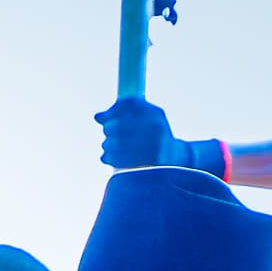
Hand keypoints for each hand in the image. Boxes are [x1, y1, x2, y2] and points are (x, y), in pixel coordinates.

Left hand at [95, 96, 222, 173]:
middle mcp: (156, 128)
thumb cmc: (154, 136)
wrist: (174, 159)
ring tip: (107, 146)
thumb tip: (97, 117)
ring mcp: (153, 147)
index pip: (128, 105)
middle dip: (108, 129)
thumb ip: (123, 114)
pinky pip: (120, 160)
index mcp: (155, 114)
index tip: (102, 119)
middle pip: (119, 126)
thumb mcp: (145, 119)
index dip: (111, 112)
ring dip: (107, 145)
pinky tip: (107, 157)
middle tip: (107, 134)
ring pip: (117, 144)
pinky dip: (108, 158)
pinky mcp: (148, 165)